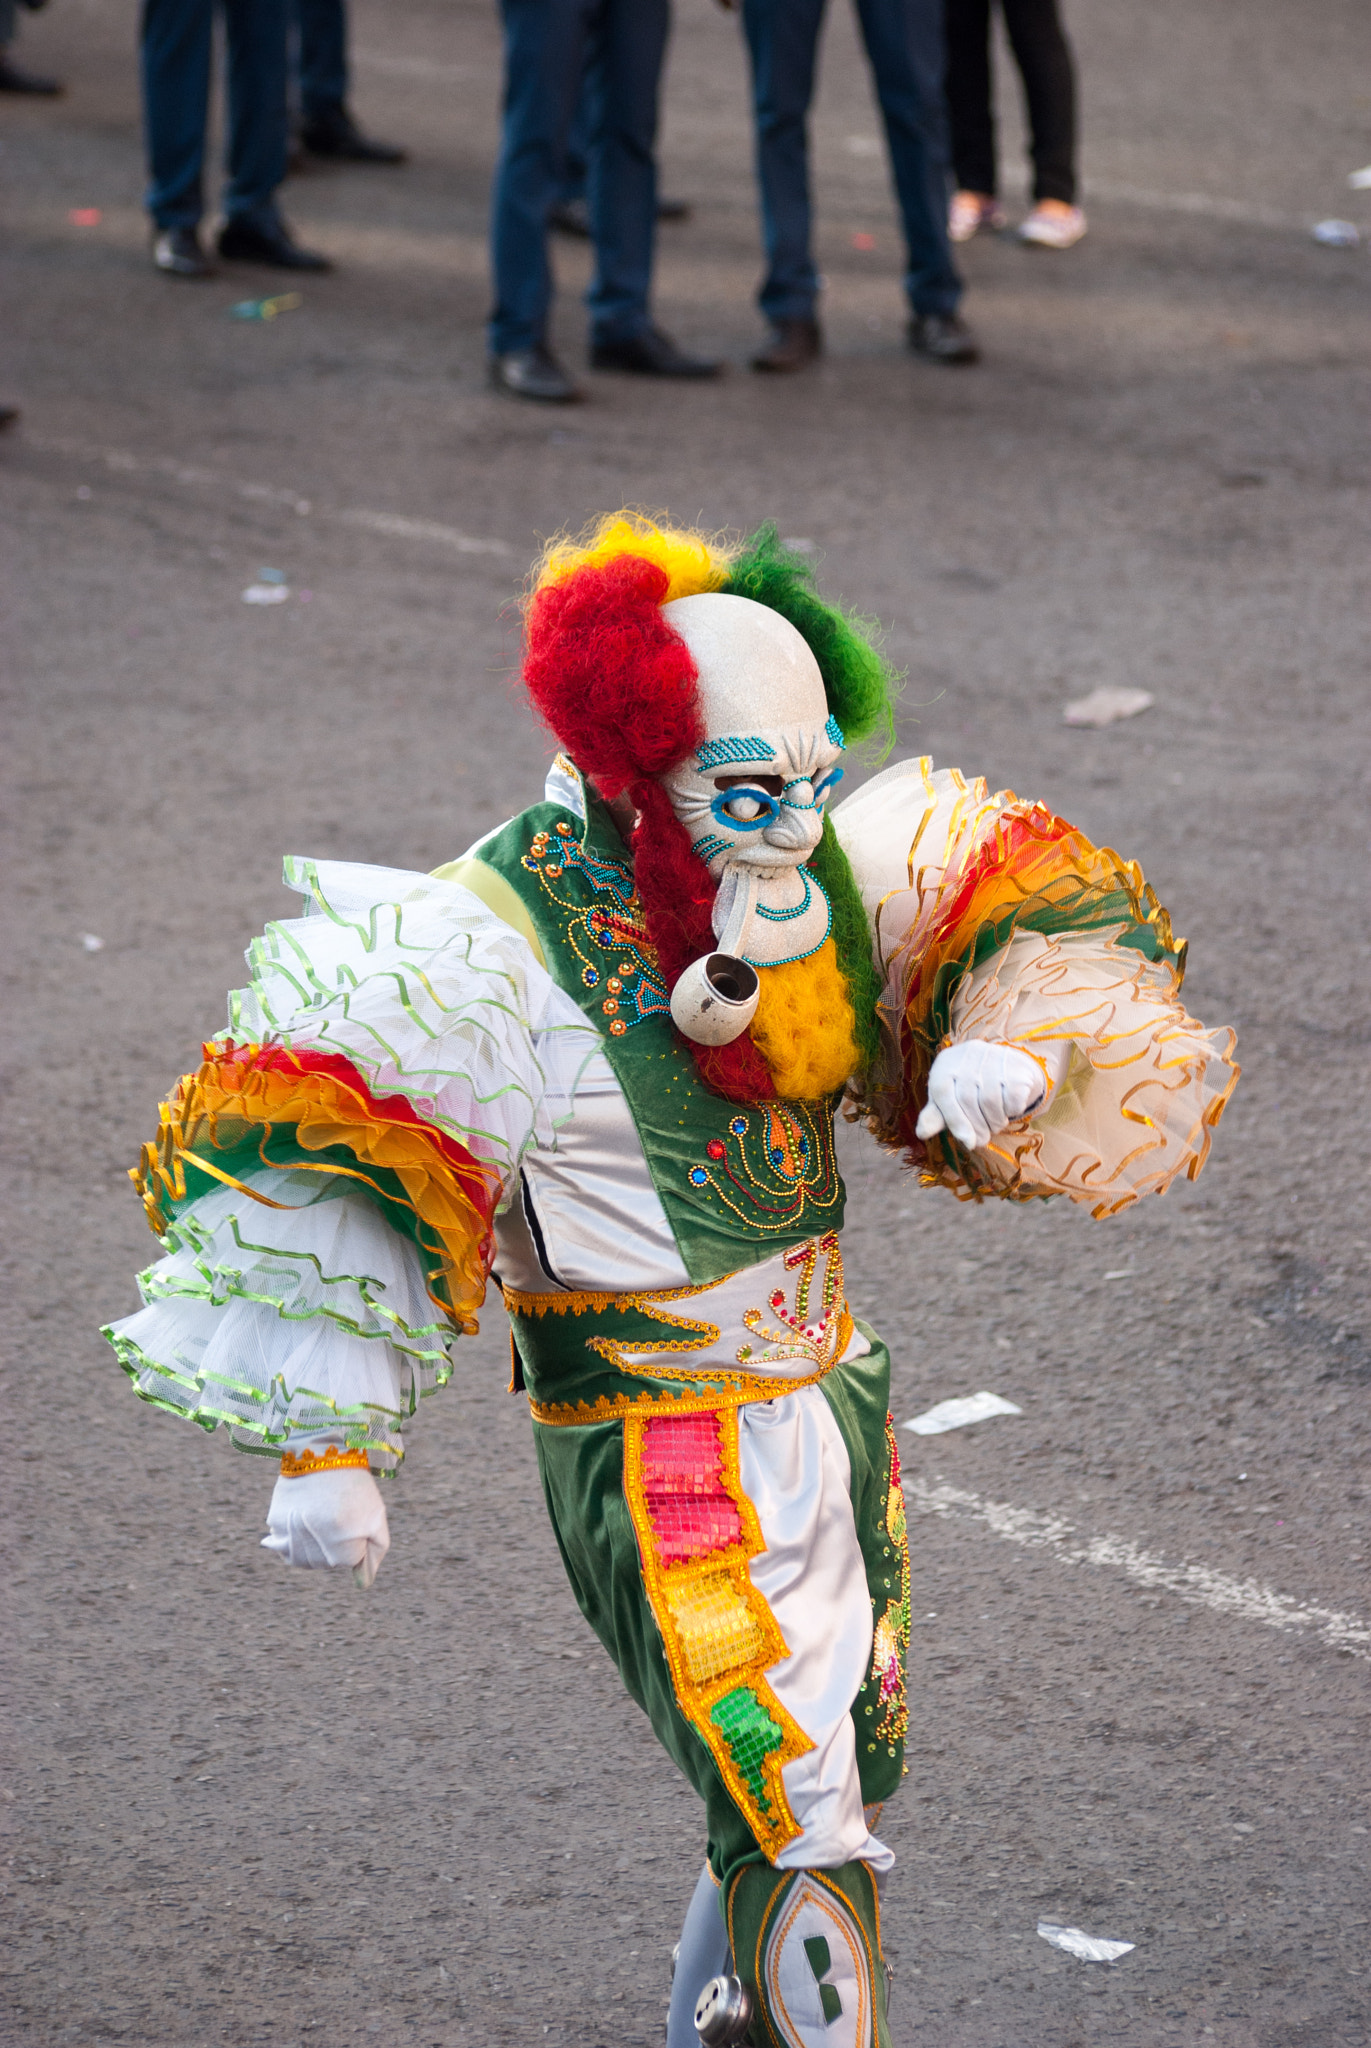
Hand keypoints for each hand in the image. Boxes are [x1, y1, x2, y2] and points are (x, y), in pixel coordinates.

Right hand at [262, 1467, 389, 1588]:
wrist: (323, 1449)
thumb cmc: (354, 1485)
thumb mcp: (375, 1517)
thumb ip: (374, 1552)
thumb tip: (362, 1584)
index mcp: (344, 1537)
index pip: (347, 1562)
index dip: (353, 1542)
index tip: (352, 1518)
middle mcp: (316, 1536)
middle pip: (322, 1563)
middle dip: (331, 1546)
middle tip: (335, 1517)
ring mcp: (292, 1529)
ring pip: (299, 1560)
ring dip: (310, 1548)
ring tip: (317, 1524)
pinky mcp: (275, 1519)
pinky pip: (281, 1545)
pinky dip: (290, 1541)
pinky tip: (300, 1521)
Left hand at [915, 1041, 1050, 1151]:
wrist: (1008, 1067)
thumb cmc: (970, 1088)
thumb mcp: (949, 1099)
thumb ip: (935, 1115)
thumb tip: (922, 1133)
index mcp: (946, 1062)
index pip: (942, 1092)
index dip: (953, 1119)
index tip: (967, 1143)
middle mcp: (967, 1054)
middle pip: (967, 1099)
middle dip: (975, 1127)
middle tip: (981, 1141)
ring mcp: (993, 1056)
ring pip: (990, 1101)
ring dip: (994, 1122)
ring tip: (995, 1125)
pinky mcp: (1017, 1065)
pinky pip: (1013, 1098)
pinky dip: (1012, 1111)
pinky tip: (1009, 1110)